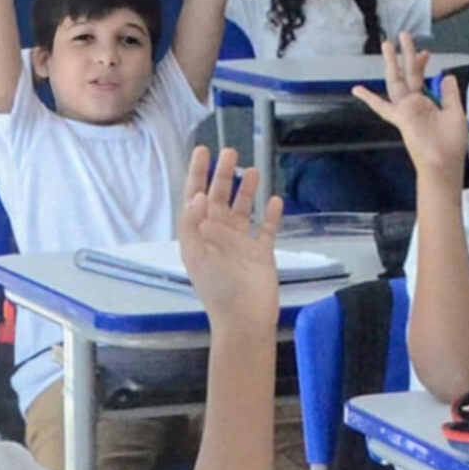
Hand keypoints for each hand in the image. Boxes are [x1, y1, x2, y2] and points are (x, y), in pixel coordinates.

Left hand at [169, 145, 285, 332]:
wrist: (245, 318)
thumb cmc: (217, 288)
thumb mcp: (197, 254)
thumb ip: (194, 223)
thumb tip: (200, 195)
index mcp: (199, 234)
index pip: (195, 197)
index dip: (197, 174)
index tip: (202, 151)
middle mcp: (219, 235)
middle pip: (220, 197)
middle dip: (223, 175)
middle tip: (230, 152)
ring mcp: (241, 243)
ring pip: (244, 209)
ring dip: (247, 190)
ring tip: (254, 170)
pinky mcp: (262, 253)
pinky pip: (267, 229)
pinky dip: (270, 215)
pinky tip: (274, 200)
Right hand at [349, 35, 468, 165]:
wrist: (444, 163)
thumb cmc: (451, 143)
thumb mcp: (455, 113)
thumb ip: (450, 94)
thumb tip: (447, 75)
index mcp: (426, 102)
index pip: (421, 77)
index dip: (421, 64)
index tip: (425, 52)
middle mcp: (413, 103)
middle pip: (407, 73)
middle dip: (405, 54)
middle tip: (403, 34)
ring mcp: (405, 109)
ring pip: (396, 81)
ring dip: (391, 63)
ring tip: (387, 44)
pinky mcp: (400, 117)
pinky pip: (382, 106)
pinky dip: (369, 98)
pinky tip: (356, 89)